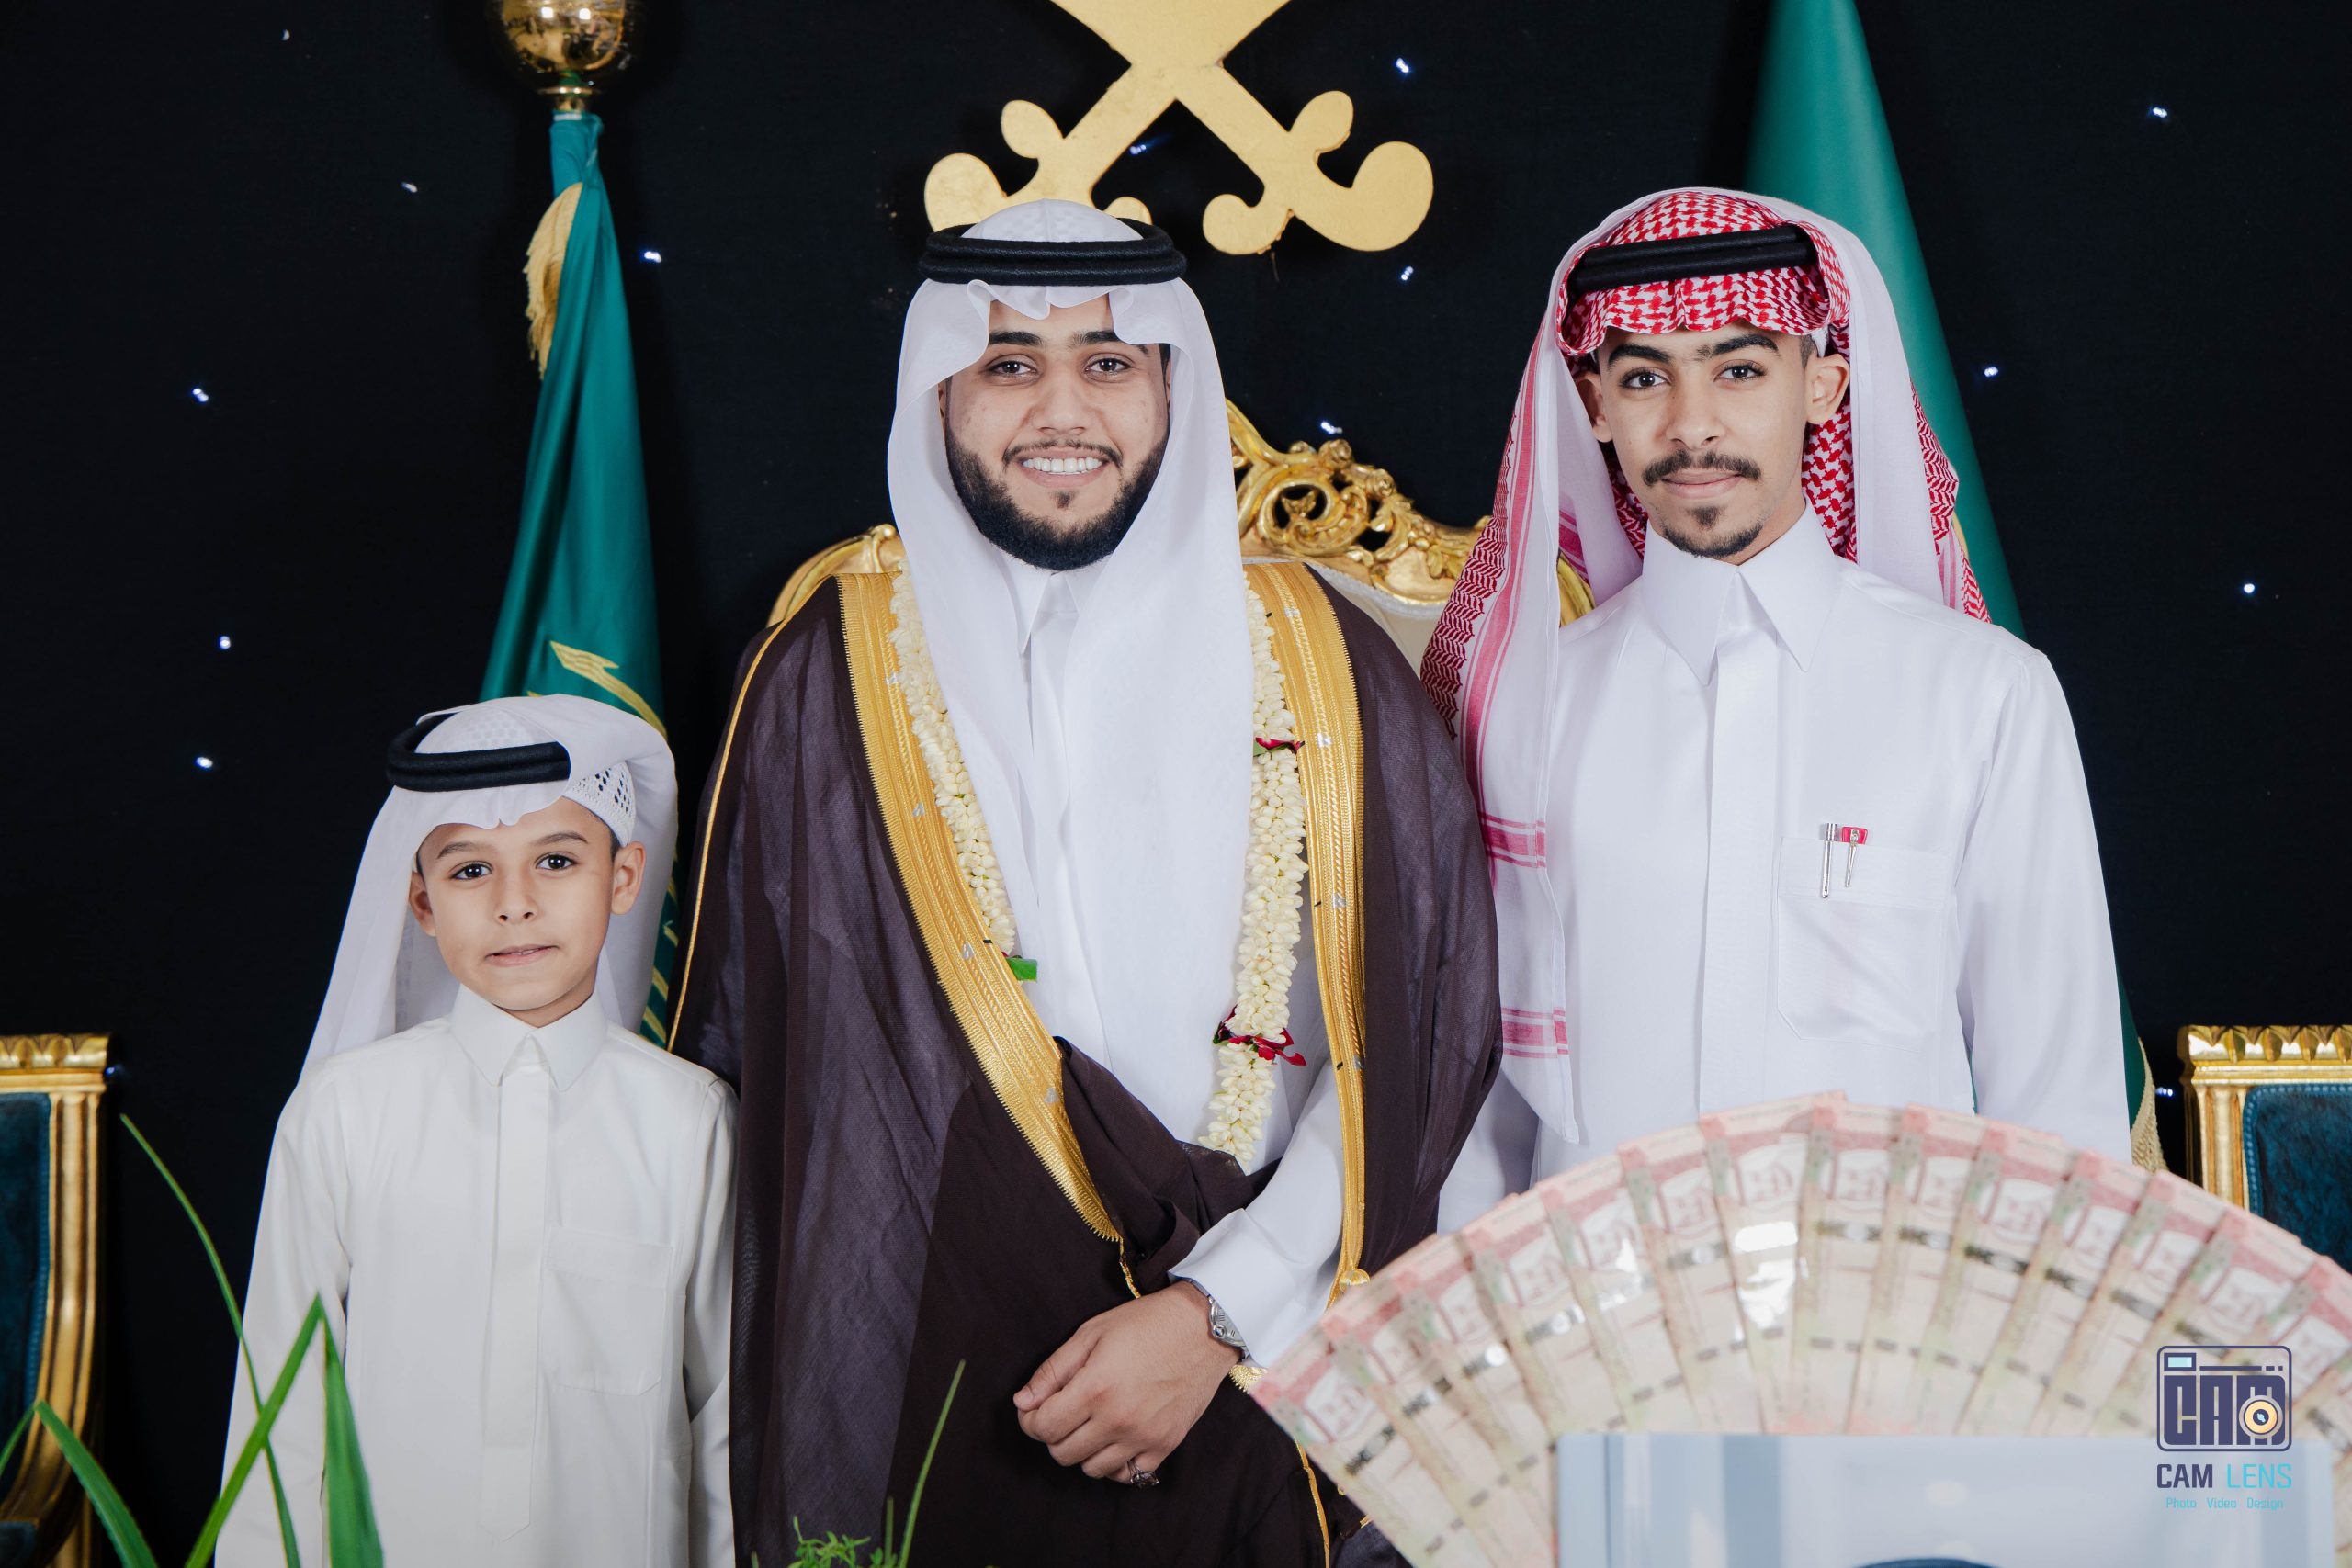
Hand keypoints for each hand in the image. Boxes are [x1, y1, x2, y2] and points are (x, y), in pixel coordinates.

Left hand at [1012, 1284, 1240, 1481]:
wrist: (1203, 1329)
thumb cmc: (1146, 1324)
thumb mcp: (1091, 1333)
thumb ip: (1053, 1370)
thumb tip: (1023, 1402)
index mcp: (1095, 1388)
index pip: (1044, 1427)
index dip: (1030, 1420)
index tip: (1034, 1409)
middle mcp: (1118, 1419)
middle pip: (1063, 1453)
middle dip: (1053, 1435)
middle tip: (1063, 1413)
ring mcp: (1143, 1436)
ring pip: (1092, 1469)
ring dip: (1082, 1450)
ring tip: (1090, 1424)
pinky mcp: (1165, 1445)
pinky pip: (1128, 1475)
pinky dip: (1116, 1464)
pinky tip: (1115, 1439)